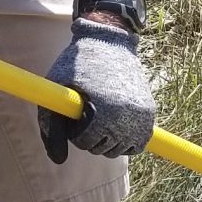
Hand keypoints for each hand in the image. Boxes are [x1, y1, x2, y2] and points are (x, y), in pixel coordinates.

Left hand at [37, 17, 153, 162]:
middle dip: (90, 135)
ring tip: (99, 113)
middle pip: (103, 149)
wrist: (110, 40)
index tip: (75, 110)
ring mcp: (142, 116)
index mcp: (106, 112)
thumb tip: (58, 161)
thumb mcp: (57, 89)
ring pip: (120, 149)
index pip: (85, 142)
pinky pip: (137, 143)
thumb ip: (51, 127)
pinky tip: (114, 122)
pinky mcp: (150, 113)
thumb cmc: (79, 64)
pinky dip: (125, 140)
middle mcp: (128, 117)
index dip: (73, 128)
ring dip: (106, 139)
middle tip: (87, 111)